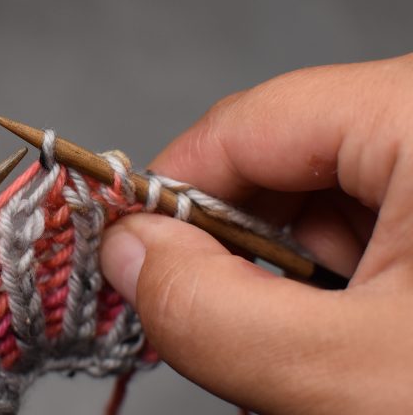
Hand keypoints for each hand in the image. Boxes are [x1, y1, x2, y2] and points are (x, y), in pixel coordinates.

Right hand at [101, 53, 412, 412]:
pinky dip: (337, 282)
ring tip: (306, 353)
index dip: (168, 190)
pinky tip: (348, 338)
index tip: (127, 253)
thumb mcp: (342, 370)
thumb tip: (123, 250)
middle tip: (223, 329)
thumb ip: (209, 307)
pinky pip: (370, 221)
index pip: (247, 123)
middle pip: (284, 161)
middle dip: (237, 251)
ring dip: (288, 278)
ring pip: (323, 199)